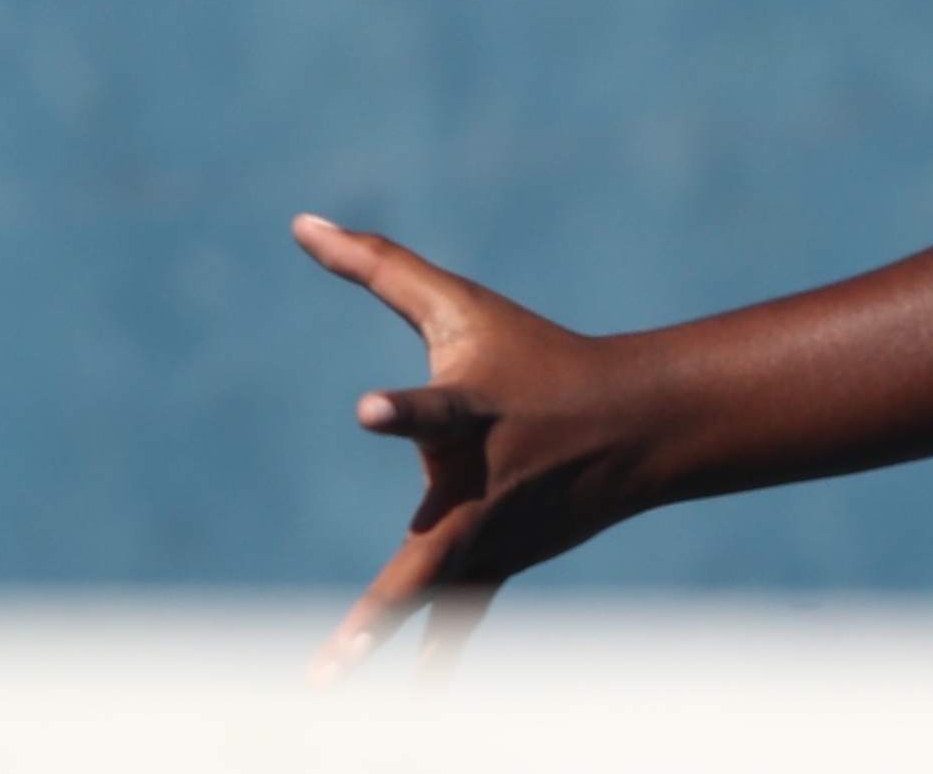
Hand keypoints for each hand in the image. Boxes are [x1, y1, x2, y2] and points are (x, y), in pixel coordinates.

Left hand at [291, 214, 656, 681]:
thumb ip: (377, 266)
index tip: (365, 410)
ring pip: (435, 591)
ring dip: (384, 631)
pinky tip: (406, 710)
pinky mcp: (498, 562)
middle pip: (432, 542)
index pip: (434, 409)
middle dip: (391, 590)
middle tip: (344, 638)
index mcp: (472, 414)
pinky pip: (458, 619)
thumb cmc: (533, 355)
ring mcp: (492, 532)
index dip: (401, 410)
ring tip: (328, 674)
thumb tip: (301, 223)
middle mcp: (482, 483)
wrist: (631, 423)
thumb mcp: (459, 305)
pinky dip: (432, 661)